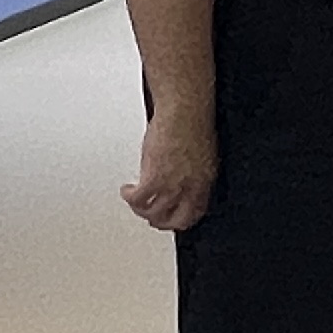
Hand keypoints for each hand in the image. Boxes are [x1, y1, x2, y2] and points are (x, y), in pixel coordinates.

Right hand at [122, 108, 216, 230]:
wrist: (185, 110)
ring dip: (142, 210)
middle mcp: (190, 187)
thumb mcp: (202, 154)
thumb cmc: (194, 123)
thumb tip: (184, 179)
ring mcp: (172, 185)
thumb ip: (193, 172)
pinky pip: (137, 199)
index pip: (195, 213)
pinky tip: (127, 190)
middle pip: (176, 221)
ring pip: (154, 214)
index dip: (182, 219)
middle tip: (151, 216)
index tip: (172, 217)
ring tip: (136, 200)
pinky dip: (129, 197)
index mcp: (205, 181)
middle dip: (162, 221)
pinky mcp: (153, 178)